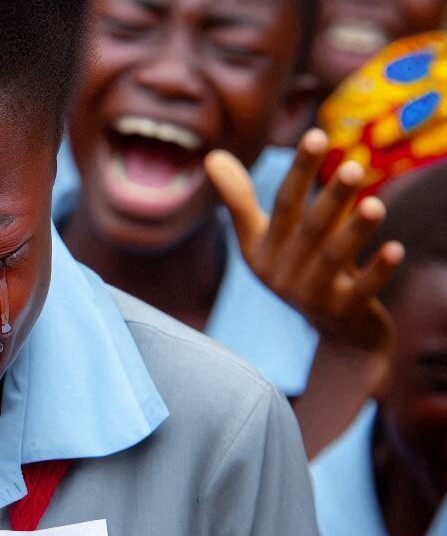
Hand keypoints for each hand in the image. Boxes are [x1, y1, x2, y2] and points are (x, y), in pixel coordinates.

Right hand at [206, 130, 400, 353]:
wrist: (336, 329)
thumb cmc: (297, 269)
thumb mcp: (264, 240)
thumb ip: (241, 200)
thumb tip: (212, 156)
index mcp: (262, 252)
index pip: (283, 205)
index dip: (300, 171)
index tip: (317, 135)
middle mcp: (282, 275)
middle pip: (309, 230)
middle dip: (331, 199)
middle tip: (355, 168)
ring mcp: (311, 296)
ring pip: (333, 259)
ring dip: (353, 233)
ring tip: (377, 205)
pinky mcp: (342, 313)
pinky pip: (360, 290)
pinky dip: (377, 271)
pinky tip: (395, 249)